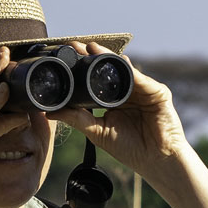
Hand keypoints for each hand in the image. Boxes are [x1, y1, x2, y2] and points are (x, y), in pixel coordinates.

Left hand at [53, 42, 189, 179]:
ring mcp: (143, 90)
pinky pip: (140, 79)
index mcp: (113, 101)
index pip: (95, 81)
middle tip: (75, 46)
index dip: (81, 70)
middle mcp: (127, 92)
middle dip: (92, 57)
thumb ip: (76, 119)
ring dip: (108, 58)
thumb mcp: (97, 132)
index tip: (65, 59)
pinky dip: (128, 70)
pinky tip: (117, 62)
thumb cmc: (130, 149)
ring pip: (123, 69)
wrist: (156, 160)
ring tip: (92, 48)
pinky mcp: (157, 92)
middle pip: (108, 71)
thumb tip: (50, 113)